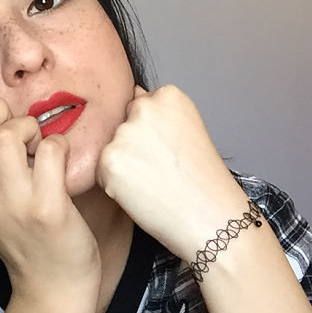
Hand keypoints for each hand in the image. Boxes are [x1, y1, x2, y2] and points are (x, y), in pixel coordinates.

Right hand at [0, 97, 100, 301]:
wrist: (53, 288)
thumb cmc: (25, 242)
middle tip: (18, 128)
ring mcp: (14, 204)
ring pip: (6, 136)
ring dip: (28, 127)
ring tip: (38, 145)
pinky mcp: (48, 208)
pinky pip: (50, 151)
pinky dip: (58, 145)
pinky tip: (61, 160)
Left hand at [96, 85, 249, 260]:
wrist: (210, 217)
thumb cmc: (202, 180)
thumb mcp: (186, 129)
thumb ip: (156, 114)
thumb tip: (130, 102)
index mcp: (167, 95)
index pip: (136, 104)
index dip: (147, 132)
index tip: (164, 150)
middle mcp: (143, 108)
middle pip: (120, 124)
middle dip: (131, 145)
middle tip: (159, 168)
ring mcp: (124, 134)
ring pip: (109, 148)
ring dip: (121, 165)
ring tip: (153, 181)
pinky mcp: (109, 160)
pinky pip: (101, 171)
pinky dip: (114, 185)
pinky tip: (141, 193)